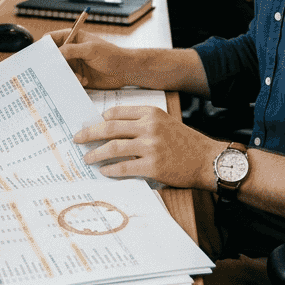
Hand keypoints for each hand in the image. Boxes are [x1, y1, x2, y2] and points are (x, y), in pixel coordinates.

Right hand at [46, 29, 142, 89]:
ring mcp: (74, 64)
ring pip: (59, 70)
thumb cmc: (111, 55)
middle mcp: (71, 51)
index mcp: (72, 38)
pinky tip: (84, 81)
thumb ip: (71, 50)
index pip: (51, 39)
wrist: (125, 71)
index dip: (44, 46)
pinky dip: (73, 81)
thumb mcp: (90, 50)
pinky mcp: (78, 76)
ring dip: (65, 75)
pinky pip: (68, 80)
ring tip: (77, 77)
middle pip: (53, 57)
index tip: (40, 56)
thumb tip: (54, 53)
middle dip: (52, 64)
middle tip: (53, 71)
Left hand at [73, 105, 221, 189]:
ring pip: (113, 148)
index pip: (116, 113)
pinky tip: (104, 171)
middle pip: (109, 128)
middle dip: (89, 134)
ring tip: (86, 158)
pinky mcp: (153, 166)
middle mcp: (149, 127)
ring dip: (95, 154)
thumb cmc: (186, 142)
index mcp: (151, 113)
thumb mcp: (164, 123)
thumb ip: (142, 123)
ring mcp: (151, 147)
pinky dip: (111, 170)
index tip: (90, 126)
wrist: (208, 160)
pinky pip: (124, 168)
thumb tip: (113, 130)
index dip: (99, 120)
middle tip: (77, 139)